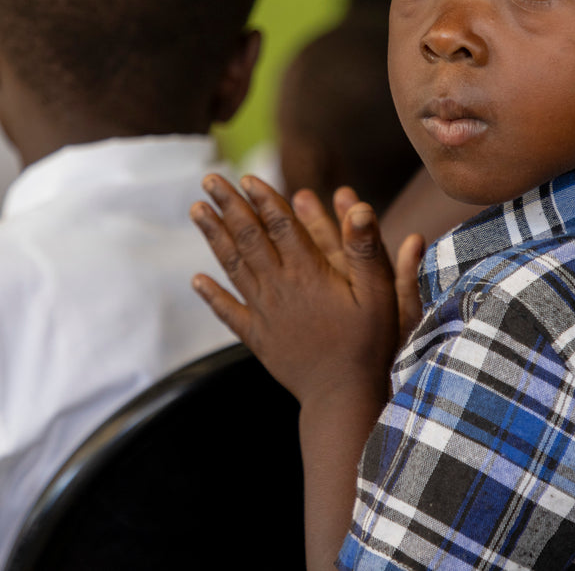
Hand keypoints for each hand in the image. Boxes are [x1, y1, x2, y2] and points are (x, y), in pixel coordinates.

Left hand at [191, 175, 401, 404]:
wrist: (342, 397)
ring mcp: (264, 313)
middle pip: (249, 237)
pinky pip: (228, 312)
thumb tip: (359, 206)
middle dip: (228, 206)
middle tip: (209, 179)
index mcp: (309, 272)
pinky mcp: (258, 338)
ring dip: (213, 236)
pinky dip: (211, 295)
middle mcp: (280, 287)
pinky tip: (196, 280)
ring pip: (233, 266)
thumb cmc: (368, 344)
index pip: (280, 225)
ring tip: (196, 210)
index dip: (263, 198)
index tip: (246, 177)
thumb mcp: (379, 294)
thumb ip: (366, 250)